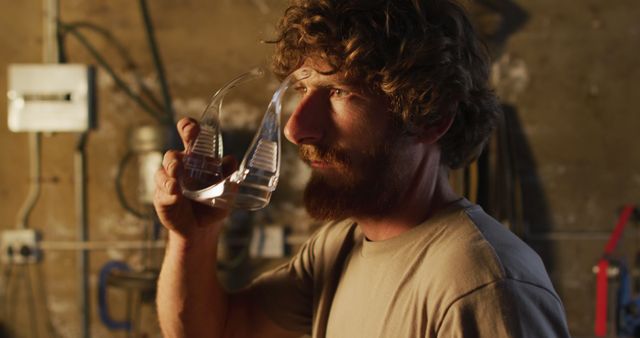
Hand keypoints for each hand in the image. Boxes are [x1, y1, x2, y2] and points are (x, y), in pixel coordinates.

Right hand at [153, 117, 236, 238]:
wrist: (202, 229)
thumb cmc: (213, 203)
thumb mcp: (227, 190)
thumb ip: (230, 175)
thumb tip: (231, 160)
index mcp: (195, 159)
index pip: (189, 137)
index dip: (187, 128)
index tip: (191, 127)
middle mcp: (179, 167)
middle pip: (172, 154)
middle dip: (175, 154)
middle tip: (182, 157)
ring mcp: (168, 182)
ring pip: (163, 170)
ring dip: (170, 169)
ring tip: (176, 173)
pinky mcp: (162, 197)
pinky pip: (161, 191)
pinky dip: (168, 189)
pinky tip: (174, 191)